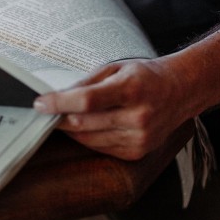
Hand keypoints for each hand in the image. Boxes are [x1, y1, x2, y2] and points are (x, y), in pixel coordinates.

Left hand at [32, 56, 196, 160]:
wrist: (180, 91)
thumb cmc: (145, 75)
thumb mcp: (117, 67)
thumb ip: (88, 82)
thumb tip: (60, 96)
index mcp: (131, 89)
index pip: (87, 101)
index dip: (59, 103)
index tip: (40, 103)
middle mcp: (137, 117)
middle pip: (84, 123)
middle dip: (60, 118)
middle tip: (46, 110)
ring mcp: (139, 138)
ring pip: (89, 139)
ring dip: (71, 129)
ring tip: (63, 117)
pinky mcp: (137, 152)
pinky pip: (102, 148)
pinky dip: (88, 138)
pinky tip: (85, 126)